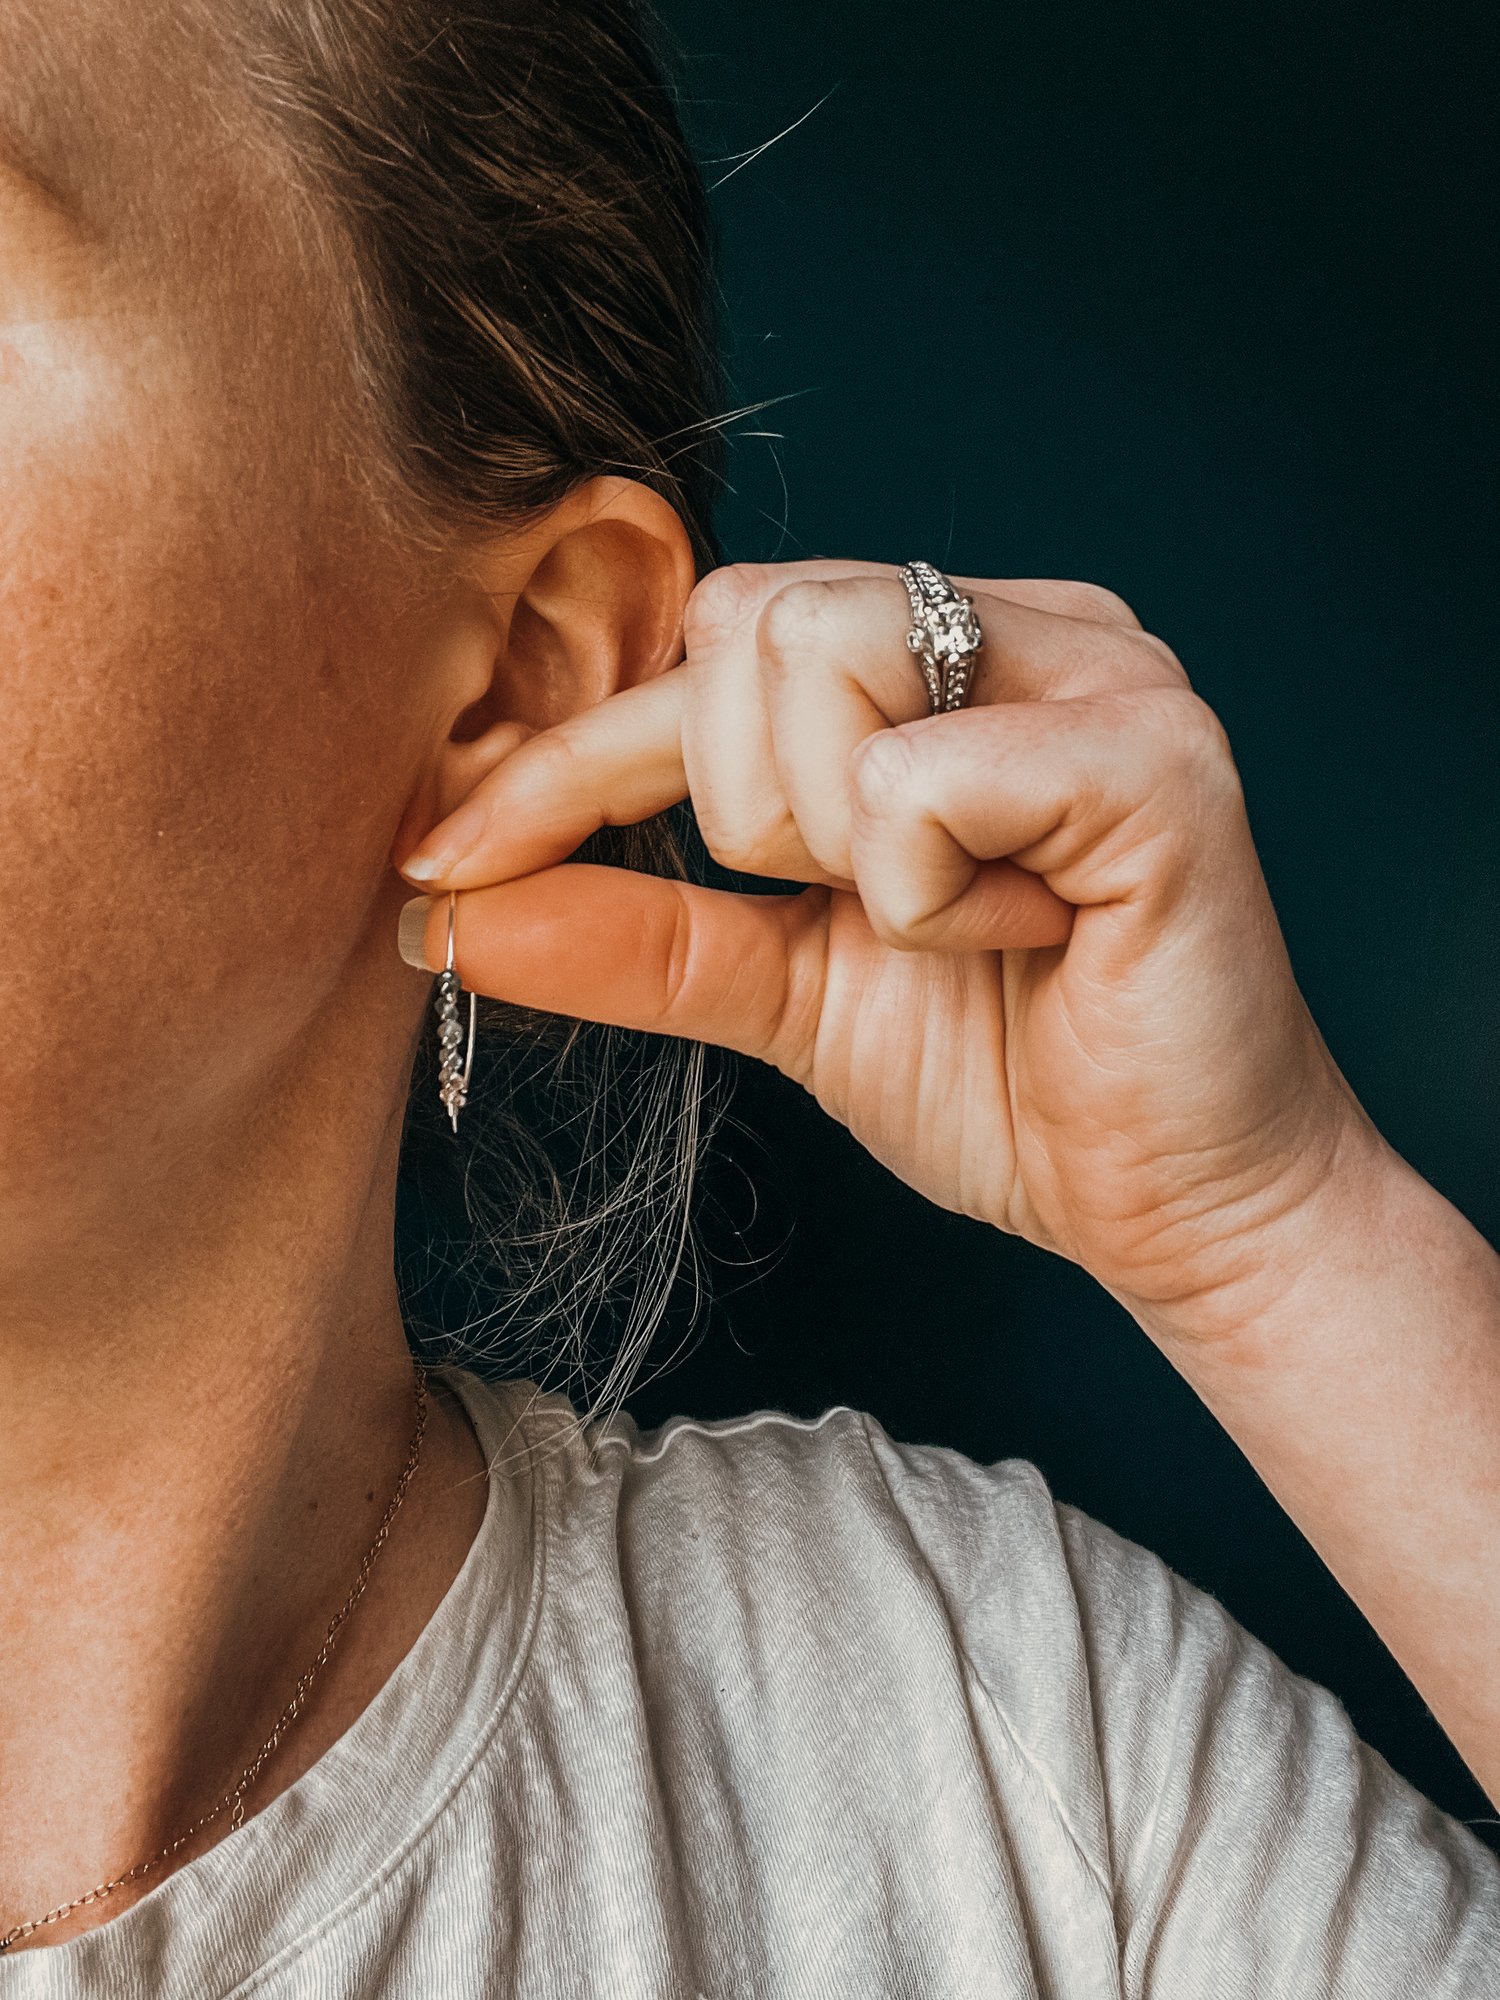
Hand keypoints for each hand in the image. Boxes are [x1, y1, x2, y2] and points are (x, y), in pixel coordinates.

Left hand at [394, 559, 1372, 1340]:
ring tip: (956, 919)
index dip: (565, 760)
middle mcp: (1027, 625)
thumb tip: (452, 913)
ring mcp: (1105, 670)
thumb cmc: (1006, 1080)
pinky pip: (918, 779)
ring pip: (817, 653)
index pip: (707, 650)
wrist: (1172, 1207)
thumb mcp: (787, 993)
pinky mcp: (1156, 756)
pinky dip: (926, 893)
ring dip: (832, 842)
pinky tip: (1029, 935)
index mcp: (947, 659)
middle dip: (744, 809)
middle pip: (745, 617)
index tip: (442, 862)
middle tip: (863, 911)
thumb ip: (638, 934)